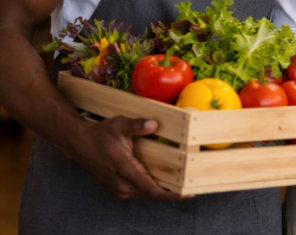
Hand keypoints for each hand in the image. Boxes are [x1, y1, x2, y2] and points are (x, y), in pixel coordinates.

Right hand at [66, 116, 183, 200]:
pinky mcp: (118, 189)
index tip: (187, 193)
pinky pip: (139, 192)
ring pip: (146, 194)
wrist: (81, 145)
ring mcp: (119, 189)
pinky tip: (165, 182)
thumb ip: (137, 125)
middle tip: (191, 187)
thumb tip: (153, 124)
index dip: (171, 194)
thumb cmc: (101, 135)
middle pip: (152, 194)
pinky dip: (152, 189)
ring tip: (182, 185)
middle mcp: (121, 184)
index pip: (151, 189)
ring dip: (162, 191)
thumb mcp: (119, 125)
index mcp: (124, 169)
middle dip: (172, 193)